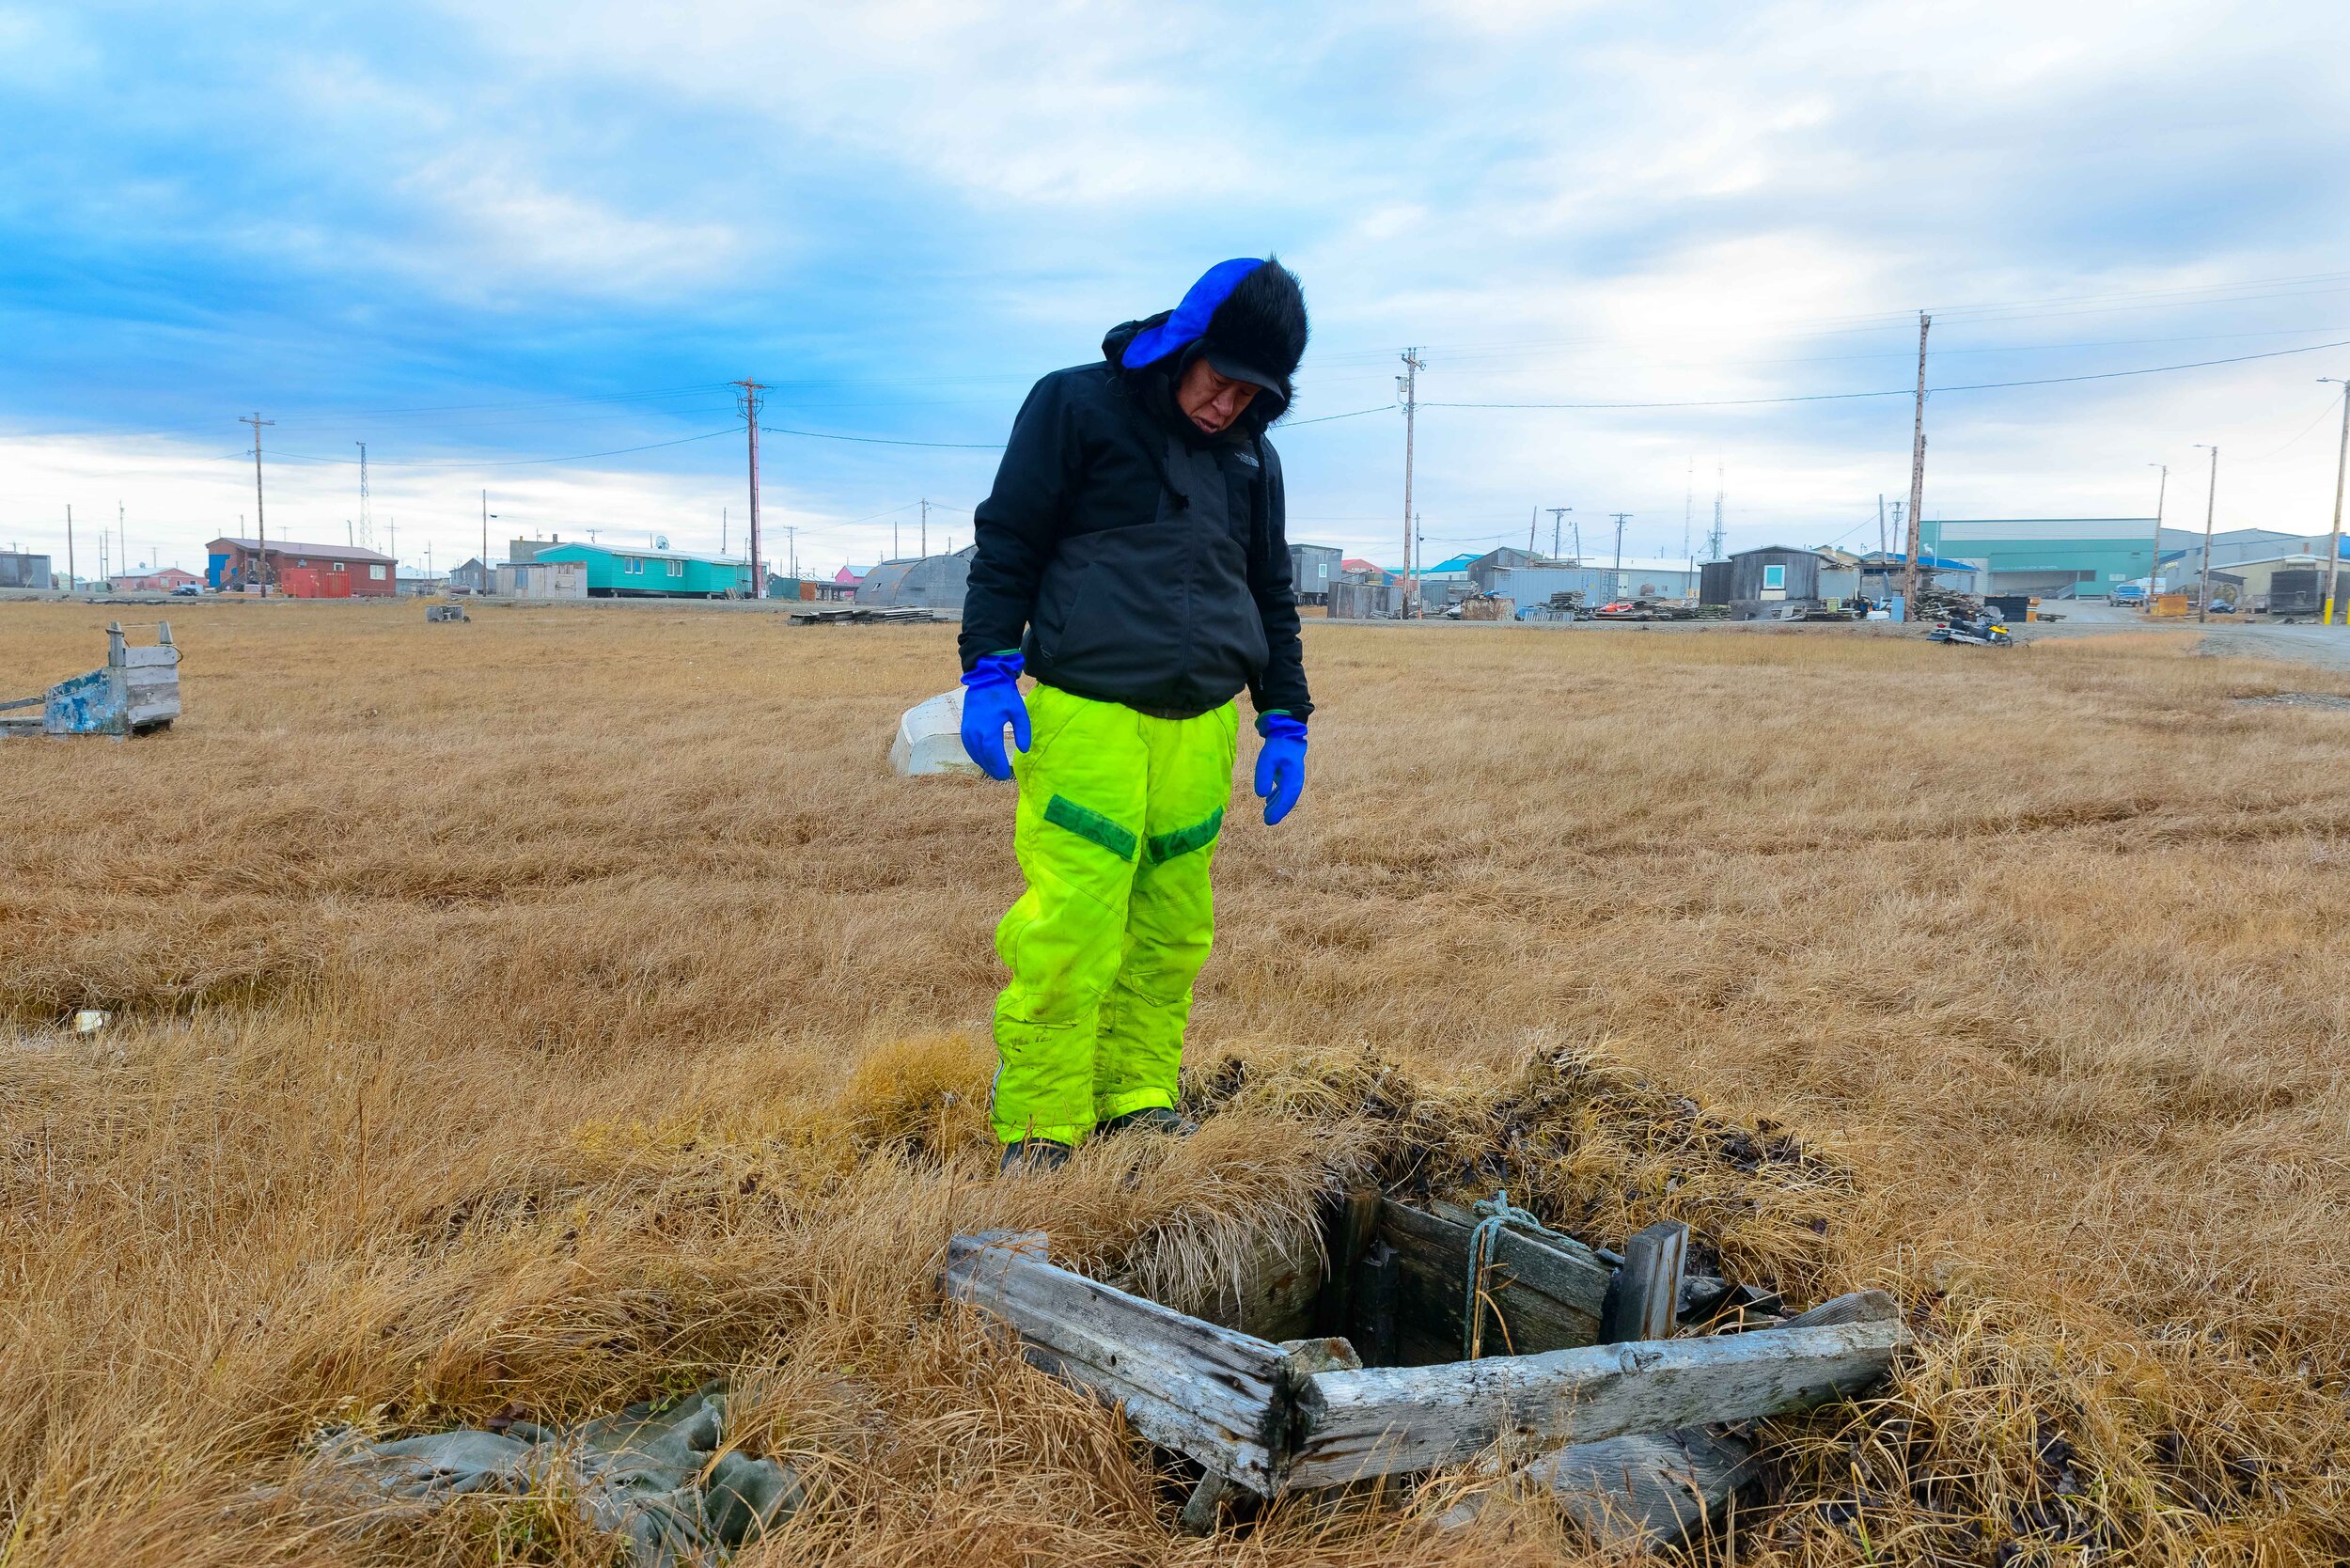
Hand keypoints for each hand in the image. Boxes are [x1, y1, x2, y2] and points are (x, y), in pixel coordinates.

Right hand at [959, 652, 1030, 779]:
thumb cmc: (1004, 695)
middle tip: (1002, 776)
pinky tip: (984, 759)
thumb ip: (1023, 732)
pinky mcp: (964, 728)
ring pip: (974, 755)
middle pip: (983, 758)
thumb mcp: (1019, 711)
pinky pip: (969, 748)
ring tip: (995, 770)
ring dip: (984, 764)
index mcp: (989, 729)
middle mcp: (975, 733)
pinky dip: (977, 756)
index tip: (1006, 775)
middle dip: (992, 769)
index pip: (993, 755)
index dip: (999, 767)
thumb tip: (1024, 750)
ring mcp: (967, 731)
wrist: (985, 679)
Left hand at [1253, 712, 1306, 825]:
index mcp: (1292, 778)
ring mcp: (1294, 777)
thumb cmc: (1277, 746)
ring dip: (1278, 805)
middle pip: (1288, 800)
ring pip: (1287, 796)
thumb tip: (1262, 795)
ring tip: (1267, 814)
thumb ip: (1264, 777)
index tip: (1269, 820)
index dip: (1278, 811)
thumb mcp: (1266, 760)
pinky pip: (1285, 790)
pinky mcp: (1289, 774)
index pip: (1286, 799)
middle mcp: (1295, 780)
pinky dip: (1278, 797)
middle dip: (1278, 811)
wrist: (1287, 733)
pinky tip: (1269, 801)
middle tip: (1268, 821)